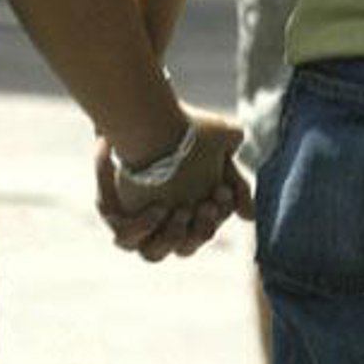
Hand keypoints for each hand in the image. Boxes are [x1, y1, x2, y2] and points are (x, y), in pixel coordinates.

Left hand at [93, 112, 253, 261]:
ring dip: (172, 235)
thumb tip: (248, 216)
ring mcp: (136, 221)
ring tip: (180, 209)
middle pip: (183, 249)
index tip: (222, 192)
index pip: (204, 233)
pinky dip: (143, 228)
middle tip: (204, 205)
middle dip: (198, 230)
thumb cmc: (184, 131)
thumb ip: (237, 184)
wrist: (146, 110)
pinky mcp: (115, 214)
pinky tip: (159, 207)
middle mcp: (161, 223)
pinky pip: (125, 239)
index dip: (214, 220)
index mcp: (187, 215)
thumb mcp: (219, 151)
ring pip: (153, 253)